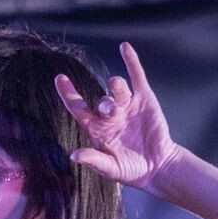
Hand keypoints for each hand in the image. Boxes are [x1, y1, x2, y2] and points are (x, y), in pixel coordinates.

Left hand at [55, 42, 182, 190]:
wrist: (158, 166)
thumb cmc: (131, 171)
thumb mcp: (111, 169)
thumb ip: (94, 160)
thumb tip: (73, 155)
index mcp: (97, 129)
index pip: (78, 108)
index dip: (68, 94)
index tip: (59, 78)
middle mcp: (110, 115)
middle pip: (101, 100)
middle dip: (105, 103)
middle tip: (113, 112)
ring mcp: (127, 105)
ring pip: (116, 87)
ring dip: (116, 88)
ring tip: (121, 100)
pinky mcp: (144, 99)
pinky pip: (136, 76)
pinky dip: (131, 61)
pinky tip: (124, 47)